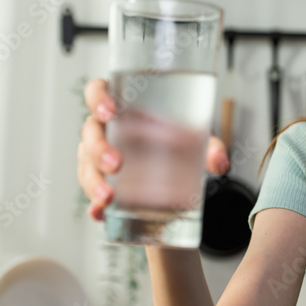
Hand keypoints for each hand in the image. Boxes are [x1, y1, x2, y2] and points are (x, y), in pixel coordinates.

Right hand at [77, 77, 231, 220]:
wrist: (174, 175)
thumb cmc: (176, 143)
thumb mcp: (195, 140)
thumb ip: (209, 147)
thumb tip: (219, 162)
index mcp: (123, 108)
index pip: (98, 92)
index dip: (98, 97)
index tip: (110, 111)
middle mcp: (106, 130)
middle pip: (90, 132)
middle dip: (99, 149)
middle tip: (117, 164)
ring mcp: (97, 157)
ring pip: (85, 165)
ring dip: (93, 182)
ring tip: (108, 199)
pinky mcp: (100, 183)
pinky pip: (90, 194)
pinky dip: (94, 206)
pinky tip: (100, 214)